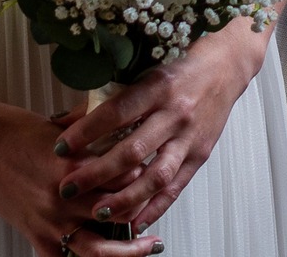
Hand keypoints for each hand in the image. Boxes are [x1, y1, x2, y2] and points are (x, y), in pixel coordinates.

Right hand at [0, 94, 161, 256]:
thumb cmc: (14, 129)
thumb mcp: (60, 124)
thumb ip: (91, 126)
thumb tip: (118, 115)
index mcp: (73, 164)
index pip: (123, 177)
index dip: (144, 175)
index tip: (155, 171)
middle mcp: (64, 197)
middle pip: (118, 213)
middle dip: (143, 211)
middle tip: (160, 208)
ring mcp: (49, 221)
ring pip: (98, 249)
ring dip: (127, 251)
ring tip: (148, 246)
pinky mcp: (34, 235)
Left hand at [54, 21, 271, 231]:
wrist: (226, 66)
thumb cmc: (182, 64)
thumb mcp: (145, 69)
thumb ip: (109, 96)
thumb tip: (64, 119)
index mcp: (158, 87)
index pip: (116, 112)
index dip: (86, 131)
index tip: (60, 146)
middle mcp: (175, 113)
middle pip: (133, 150)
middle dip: (97, 173)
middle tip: (68, 187)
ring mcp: (189, 137)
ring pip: (155, 176)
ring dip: (125, 198)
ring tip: (99, 212)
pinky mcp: (200, 154)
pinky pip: (176, 187)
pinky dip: (155, 207)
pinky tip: (135, 221)